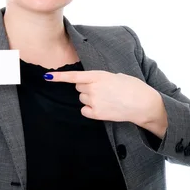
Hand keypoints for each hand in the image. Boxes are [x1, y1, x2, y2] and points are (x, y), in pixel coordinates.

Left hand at [45, 70, 163, 126]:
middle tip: (102, 90)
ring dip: (89, 98)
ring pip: (82, 99)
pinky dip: (90, 109)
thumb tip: (93, 82)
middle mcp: (94, 88)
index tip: (47, 76)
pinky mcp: (97, 114)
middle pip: (78, 88)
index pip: (74, 76)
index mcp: (99, 76)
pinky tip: (103, 107)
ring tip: (106, 99)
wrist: (143, 104)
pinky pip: (85, 110)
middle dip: (86, 88)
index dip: (59, 77)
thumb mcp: (117, 76)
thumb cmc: (133, 87)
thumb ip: (102, 77)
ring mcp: (95, 101)